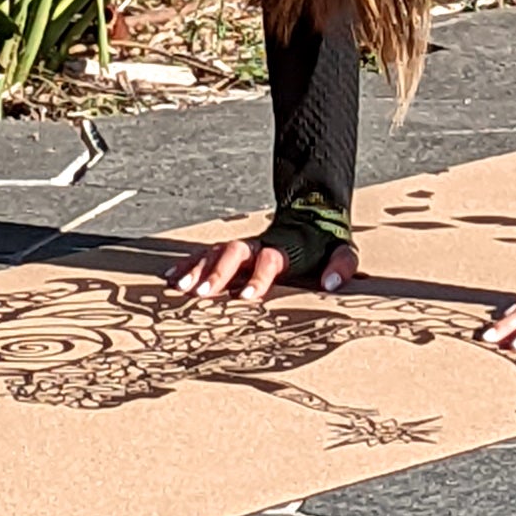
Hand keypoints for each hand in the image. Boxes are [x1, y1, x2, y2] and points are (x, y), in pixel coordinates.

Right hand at [168, 236, 360, 303]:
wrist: (310, 217)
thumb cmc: (324, 244)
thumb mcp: (342, 252)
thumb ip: (341, 266)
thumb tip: (331, 284)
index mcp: (286, 247)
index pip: (270, 259)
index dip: (259, 277)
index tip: (248, 298)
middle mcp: (259, 244)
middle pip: (235, 252)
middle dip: (218, 273)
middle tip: (202, 295)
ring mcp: (243, 245)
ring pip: (215, 251)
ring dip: (198, 269)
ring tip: (180, 288)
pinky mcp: (232, 250)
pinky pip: (206, 254)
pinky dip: (189, 264)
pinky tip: (172, 277)